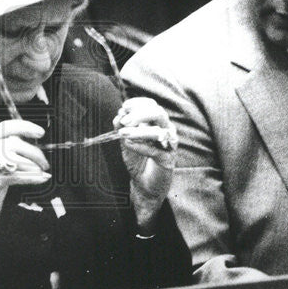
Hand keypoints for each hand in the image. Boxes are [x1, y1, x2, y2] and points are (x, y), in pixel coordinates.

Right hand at [0, 119, 50, 236]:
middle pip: (15, 144)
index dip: (24, 127)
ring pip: (18, 160)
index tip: (39, 132)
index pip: (5, 127)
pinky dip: (34, 177)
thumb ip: (8, 147)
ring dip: (35, 166)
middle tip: (44, 162)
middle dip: (35, 153)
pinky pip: (19, 176)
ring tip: (41, 171)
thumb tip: (33, 143)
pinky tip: (41, 178)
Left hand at [113, 97, 176, 229]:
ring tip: (123, 134)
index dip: (138, 103)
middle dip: (140, 114)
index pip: (151, 105)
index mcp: (156, 123)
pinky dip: (141, 146)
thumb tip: (118, 115)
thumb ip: (121, 129)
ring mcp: (168, 145)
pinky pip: (155, 150)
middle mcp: (165, 130)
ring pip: (159, 131)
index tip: (124, 107)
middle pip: (158, 113)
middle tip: (124, 121)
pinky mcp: (168, 160)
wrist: (144, 184)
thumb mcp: (125, 142)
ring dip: (139, 131)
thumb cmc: (137, 160)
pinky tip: (129, 144)